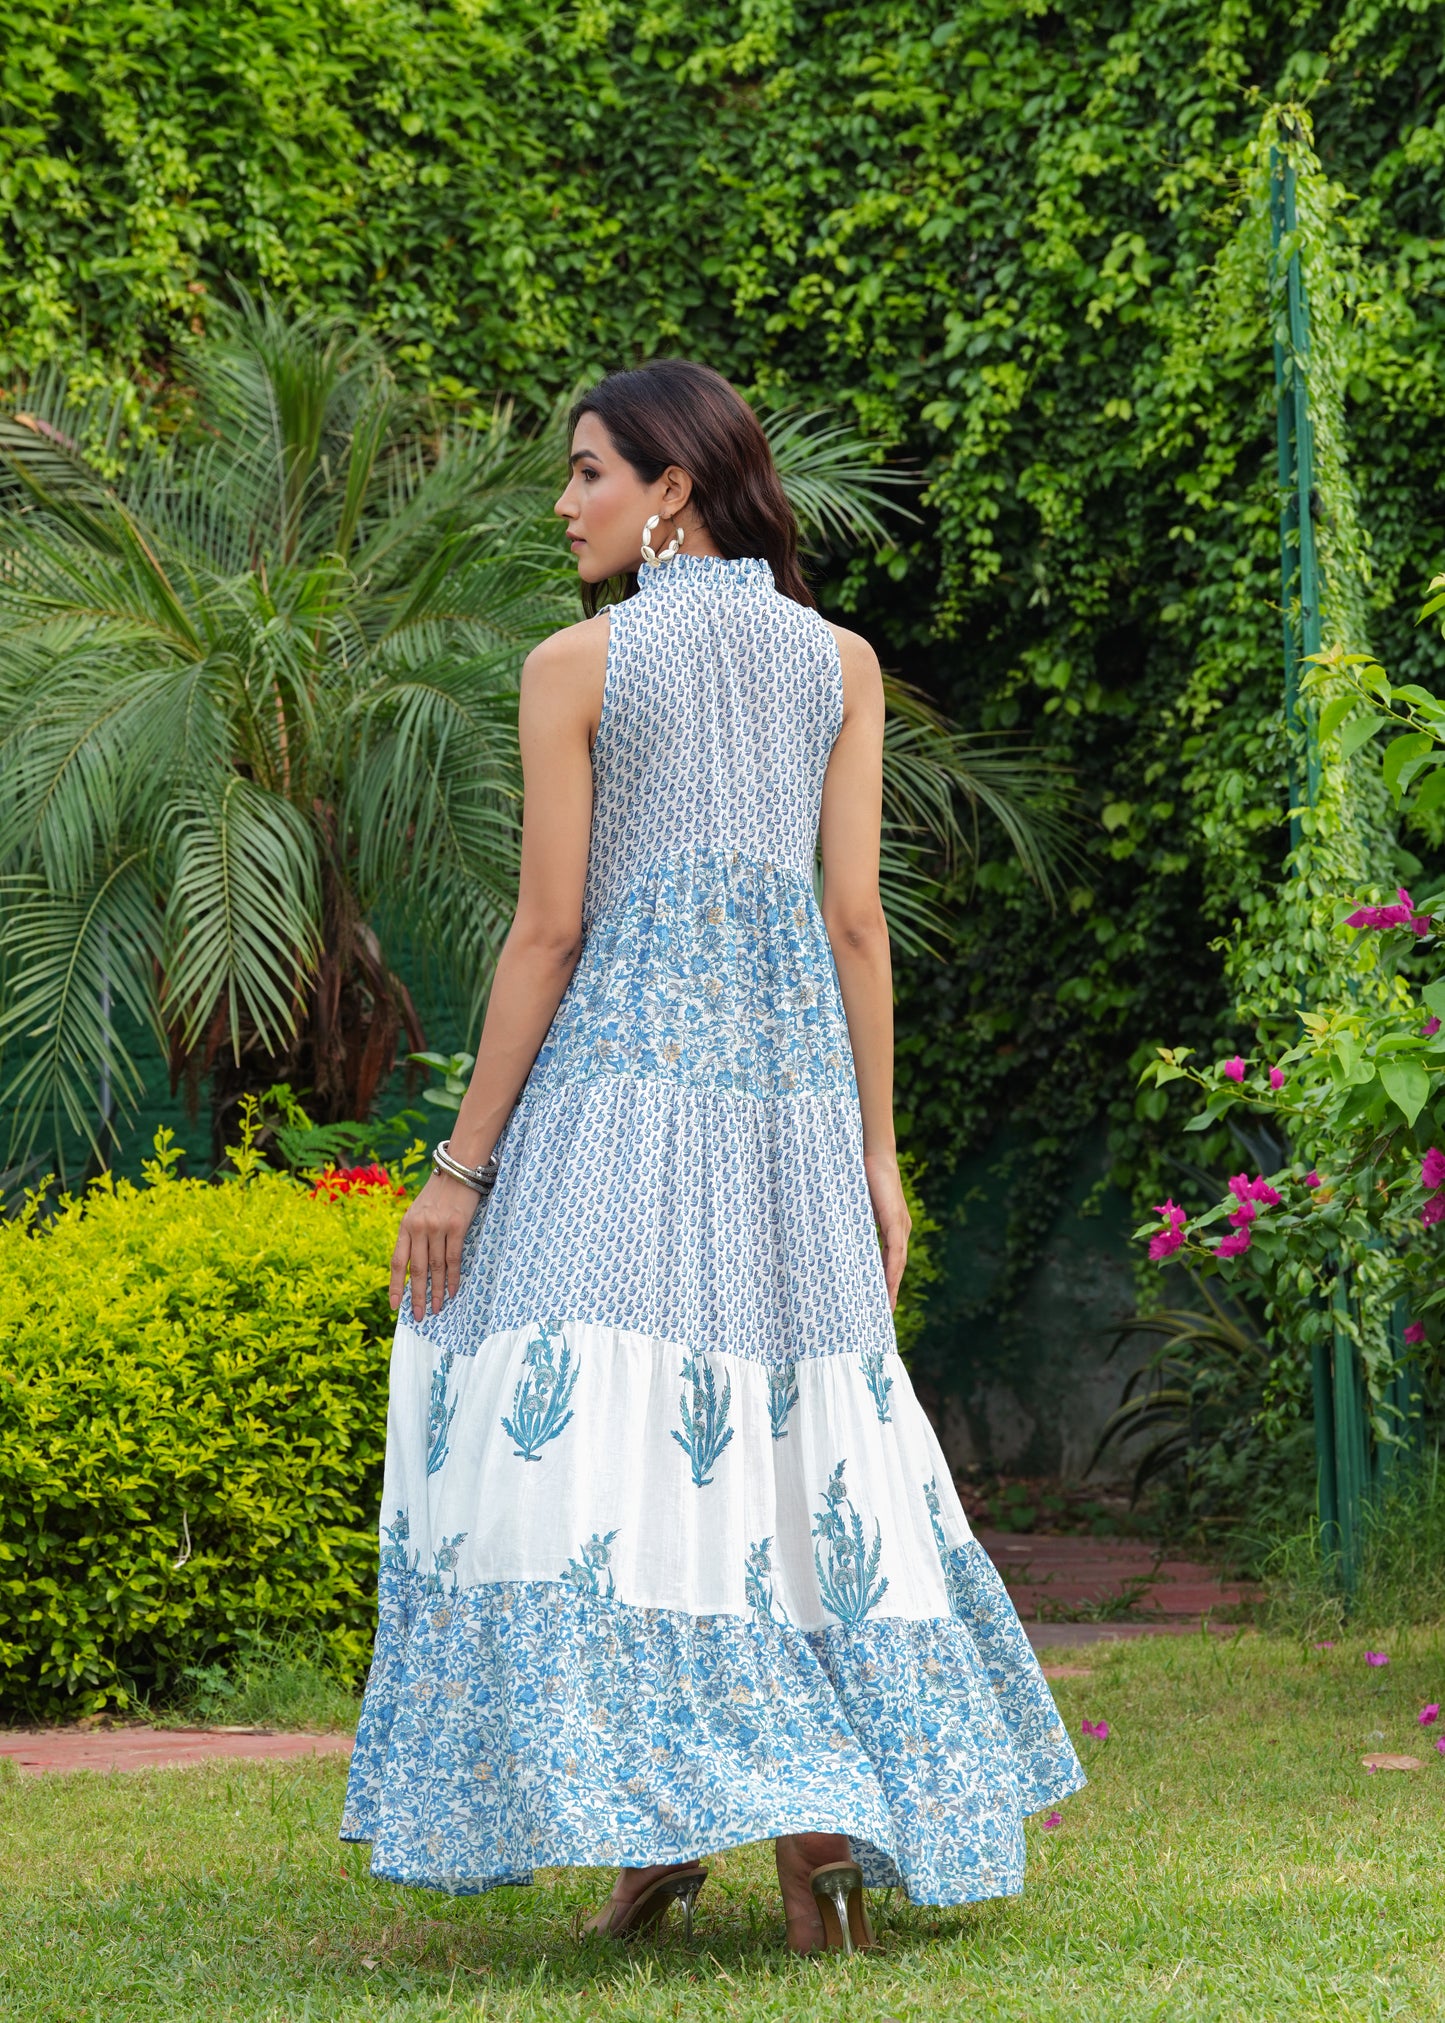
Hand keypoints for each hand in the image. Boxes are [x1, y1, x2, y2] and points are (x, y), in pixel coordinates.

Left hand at [389, 1172, 482, 1320]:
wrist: (458, 1169)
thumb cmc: (439, 1193)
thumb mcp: (417, 1211)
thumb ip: (413, 1235)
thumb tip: (413, 1267)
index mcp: (405, 1225)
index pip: (397, 1262)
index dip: (396, 1286)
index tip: (395, 1306)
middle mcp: (418, 1228)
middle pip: (417, 1270)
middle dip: (417, 1296)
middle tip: (419, 1316)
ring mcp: (437, 1227)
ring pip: (435, 1267)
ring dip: (436, 1291)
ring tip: (436, 1309)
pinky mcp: (457, 1226)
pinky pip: (453, 1258)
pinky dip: (453, 1277)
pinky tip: (452, 1291)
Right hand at [865, 1151, 910, 1309]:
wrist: (873, 1152)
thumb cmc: (861, 1174)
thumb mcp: (856, 1205)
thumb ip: (852, 1221)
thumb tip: (835, 1234)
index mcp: (892, 1225)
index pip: (891, 1259)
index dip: (887, 1280)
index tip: (880, 1300)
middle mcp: (901, 1228)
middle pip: (897, 1267)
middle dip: (891, 1291)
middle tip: (884, 1313)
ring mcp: (900, 1225)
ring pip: (898, 1264)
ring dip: (892, 1287)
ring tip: (886, 1307)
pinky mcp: (896, 1221)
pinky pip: (895, 1252)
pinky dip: (892, 1271)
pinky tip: (888, 1286)